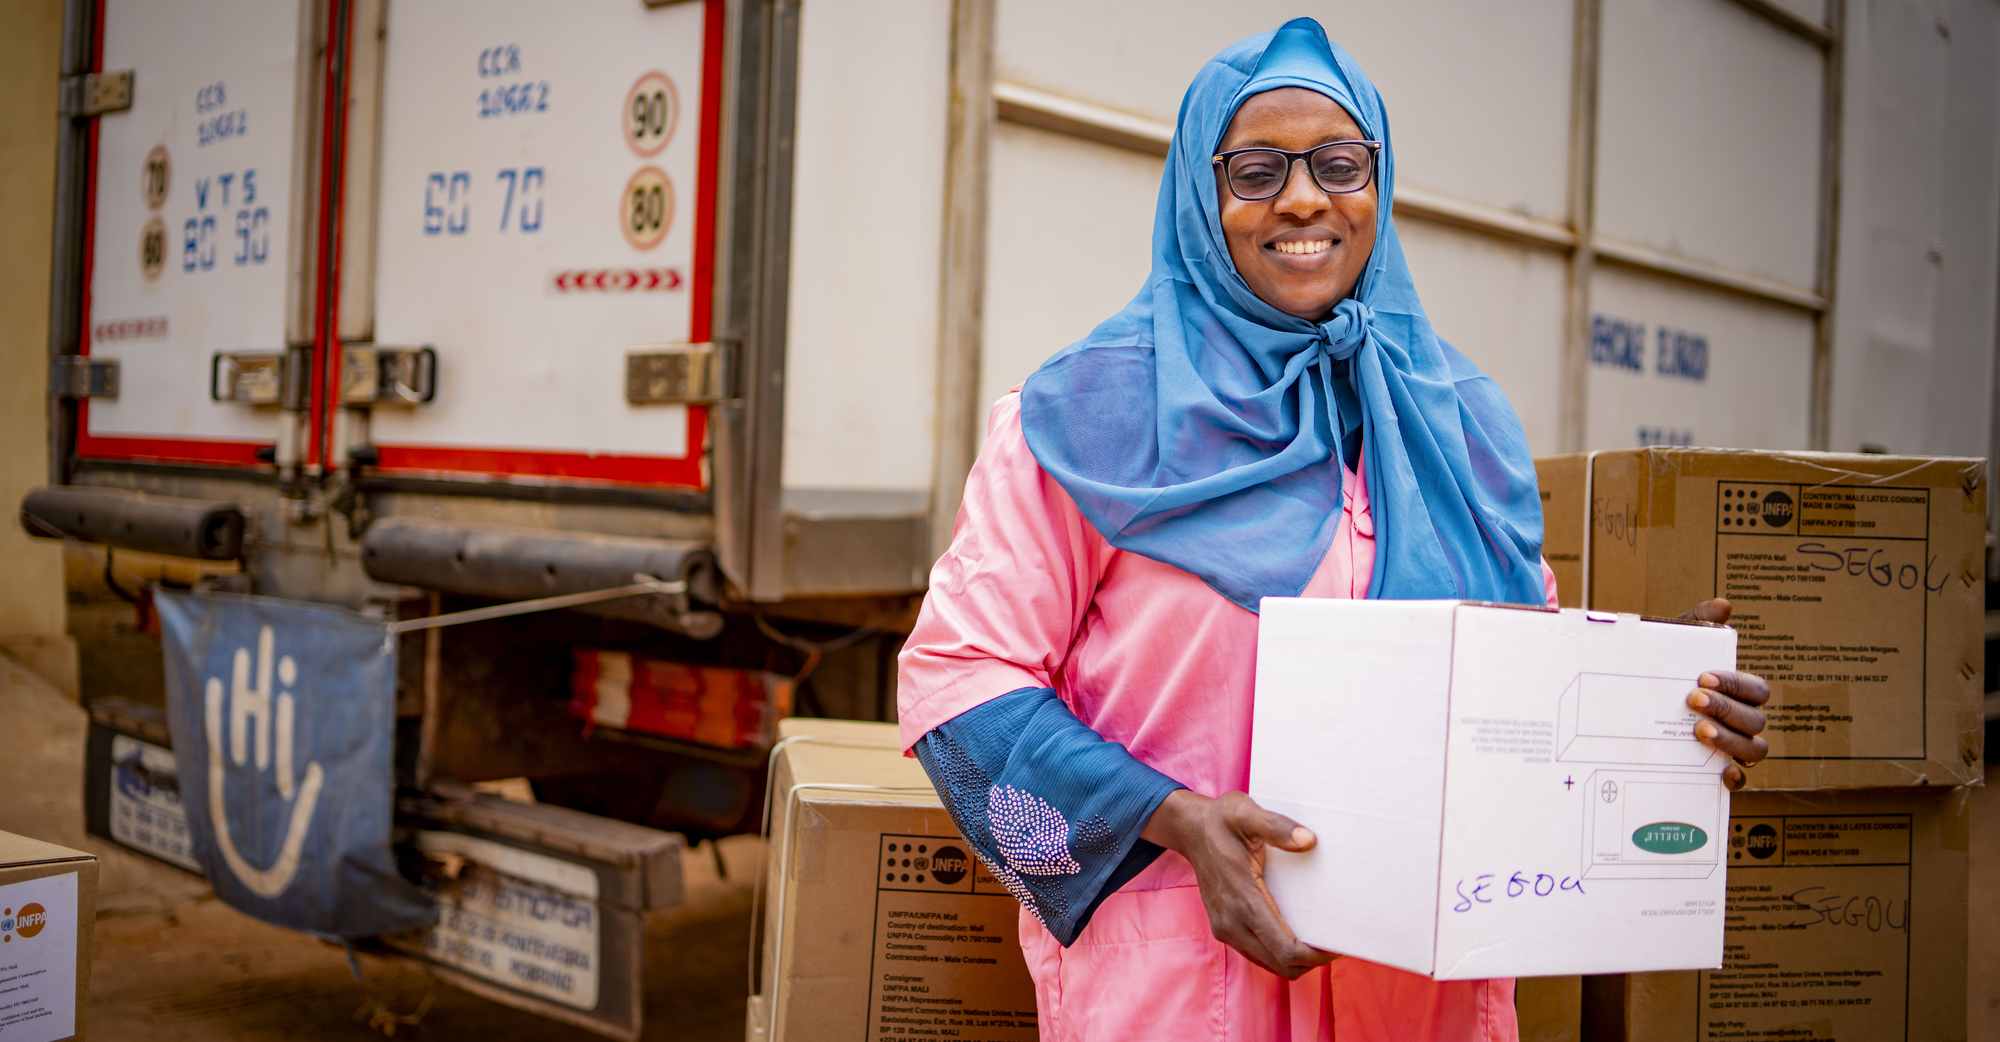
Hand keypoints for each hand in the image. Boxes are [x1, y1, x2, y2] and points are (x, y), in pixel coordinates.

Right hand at [1141, 790, 1337, 978]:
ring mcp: (1226, 928)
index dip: (1316, 955)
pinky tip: (1295, 934)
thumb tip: (1308, 841)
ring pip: (1271, 964)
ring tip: (1320, 940)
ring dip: (1297, 960)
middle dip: (1312, 960)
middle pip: (1282, 965)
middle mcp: (1232, 922)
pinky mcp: (1225, 928)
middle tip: (1337, 942)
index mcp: (1242, 899)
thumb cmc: (1221, 821)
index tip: (1339, 944)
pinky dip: (1281, 953)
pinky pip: (1260, 954)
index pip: (1285, 949)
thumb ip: (1277, 826)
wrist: (1190, 830)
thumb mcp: (1246, 813)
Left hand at [1680, 598, 1771, 789]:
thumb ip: (1697, 624)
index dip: (1735, 684)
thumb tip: (1724, 605)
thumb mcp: (1673, 647)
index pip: (1756, 690)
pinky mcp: (1716, 771)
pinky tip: (1720, 772)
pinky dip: (1735, 777)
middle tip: (1693, 700)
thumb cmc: (1663, 675)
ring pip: (1754, 749)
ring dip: (1731, 740)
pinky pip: (1740, 779)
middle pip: (1755, 719)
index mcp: (1738, 692)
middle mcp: (1742, 721)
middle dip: (1727, 709)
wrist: (1628, 707)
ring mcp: (1732, 748)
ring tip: (1698, 731)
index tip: (1702, 677)